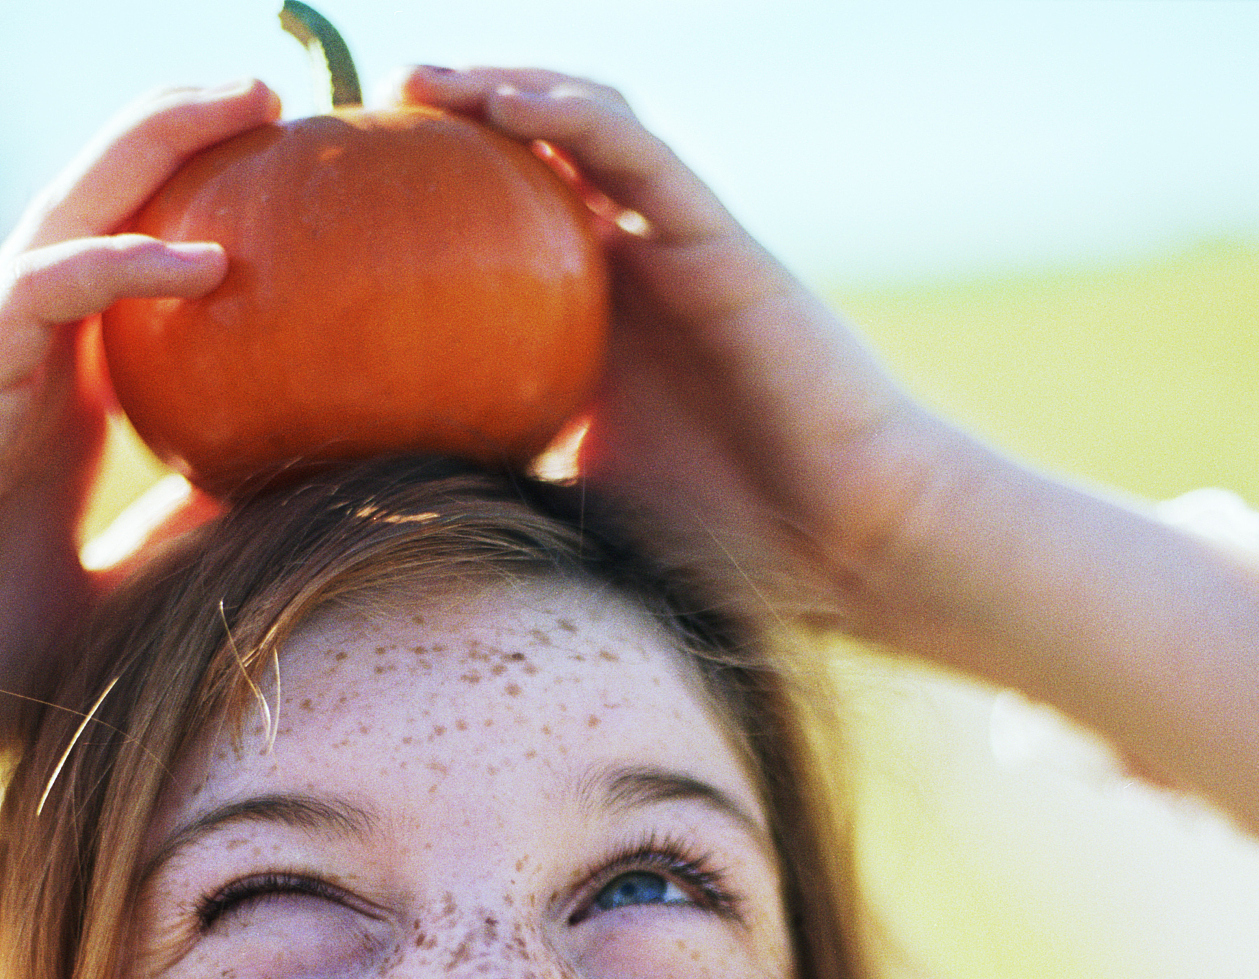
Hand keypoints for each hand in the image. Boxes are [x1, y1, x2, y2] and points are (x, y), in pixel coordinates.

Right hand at [0, 80, 278, 706]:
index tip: (288, 161)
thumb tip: (346, 467)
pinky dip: (132, 265)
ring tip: (252, 104)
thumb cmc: (78, 615)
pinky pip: (58, 287)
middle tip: (279, 93)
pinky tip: (214, 263)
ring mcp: (11, 335)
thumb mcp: (189, 539)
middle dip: (184, 124)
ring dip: (162, 138)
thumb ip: (240, 488)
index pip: (139, 238)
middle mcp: (44, 329)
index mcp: (85, 359)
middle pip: (111, 188)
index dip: (199, 184)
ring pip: (82, 202)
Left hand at [397, 67, 955, 637]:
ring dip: (504, 90)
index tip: (349, 193)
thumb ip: (498, 469)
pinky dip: (576, 115)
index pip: (502, 228)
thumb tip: (373, 497)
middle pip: (534, 158)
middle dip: (452, 121)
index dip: (432, 197)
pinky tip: (510, 102)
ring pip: (583, 130)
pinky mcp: (717, 240)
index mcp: (592, 321)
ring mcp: (675, 245)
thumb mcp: (569, 494)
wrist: (830, 535)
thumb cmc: (713, 534)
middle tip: (363, 112)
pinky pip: (640, 155)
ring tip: (425, 85)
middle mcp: (630, 268)